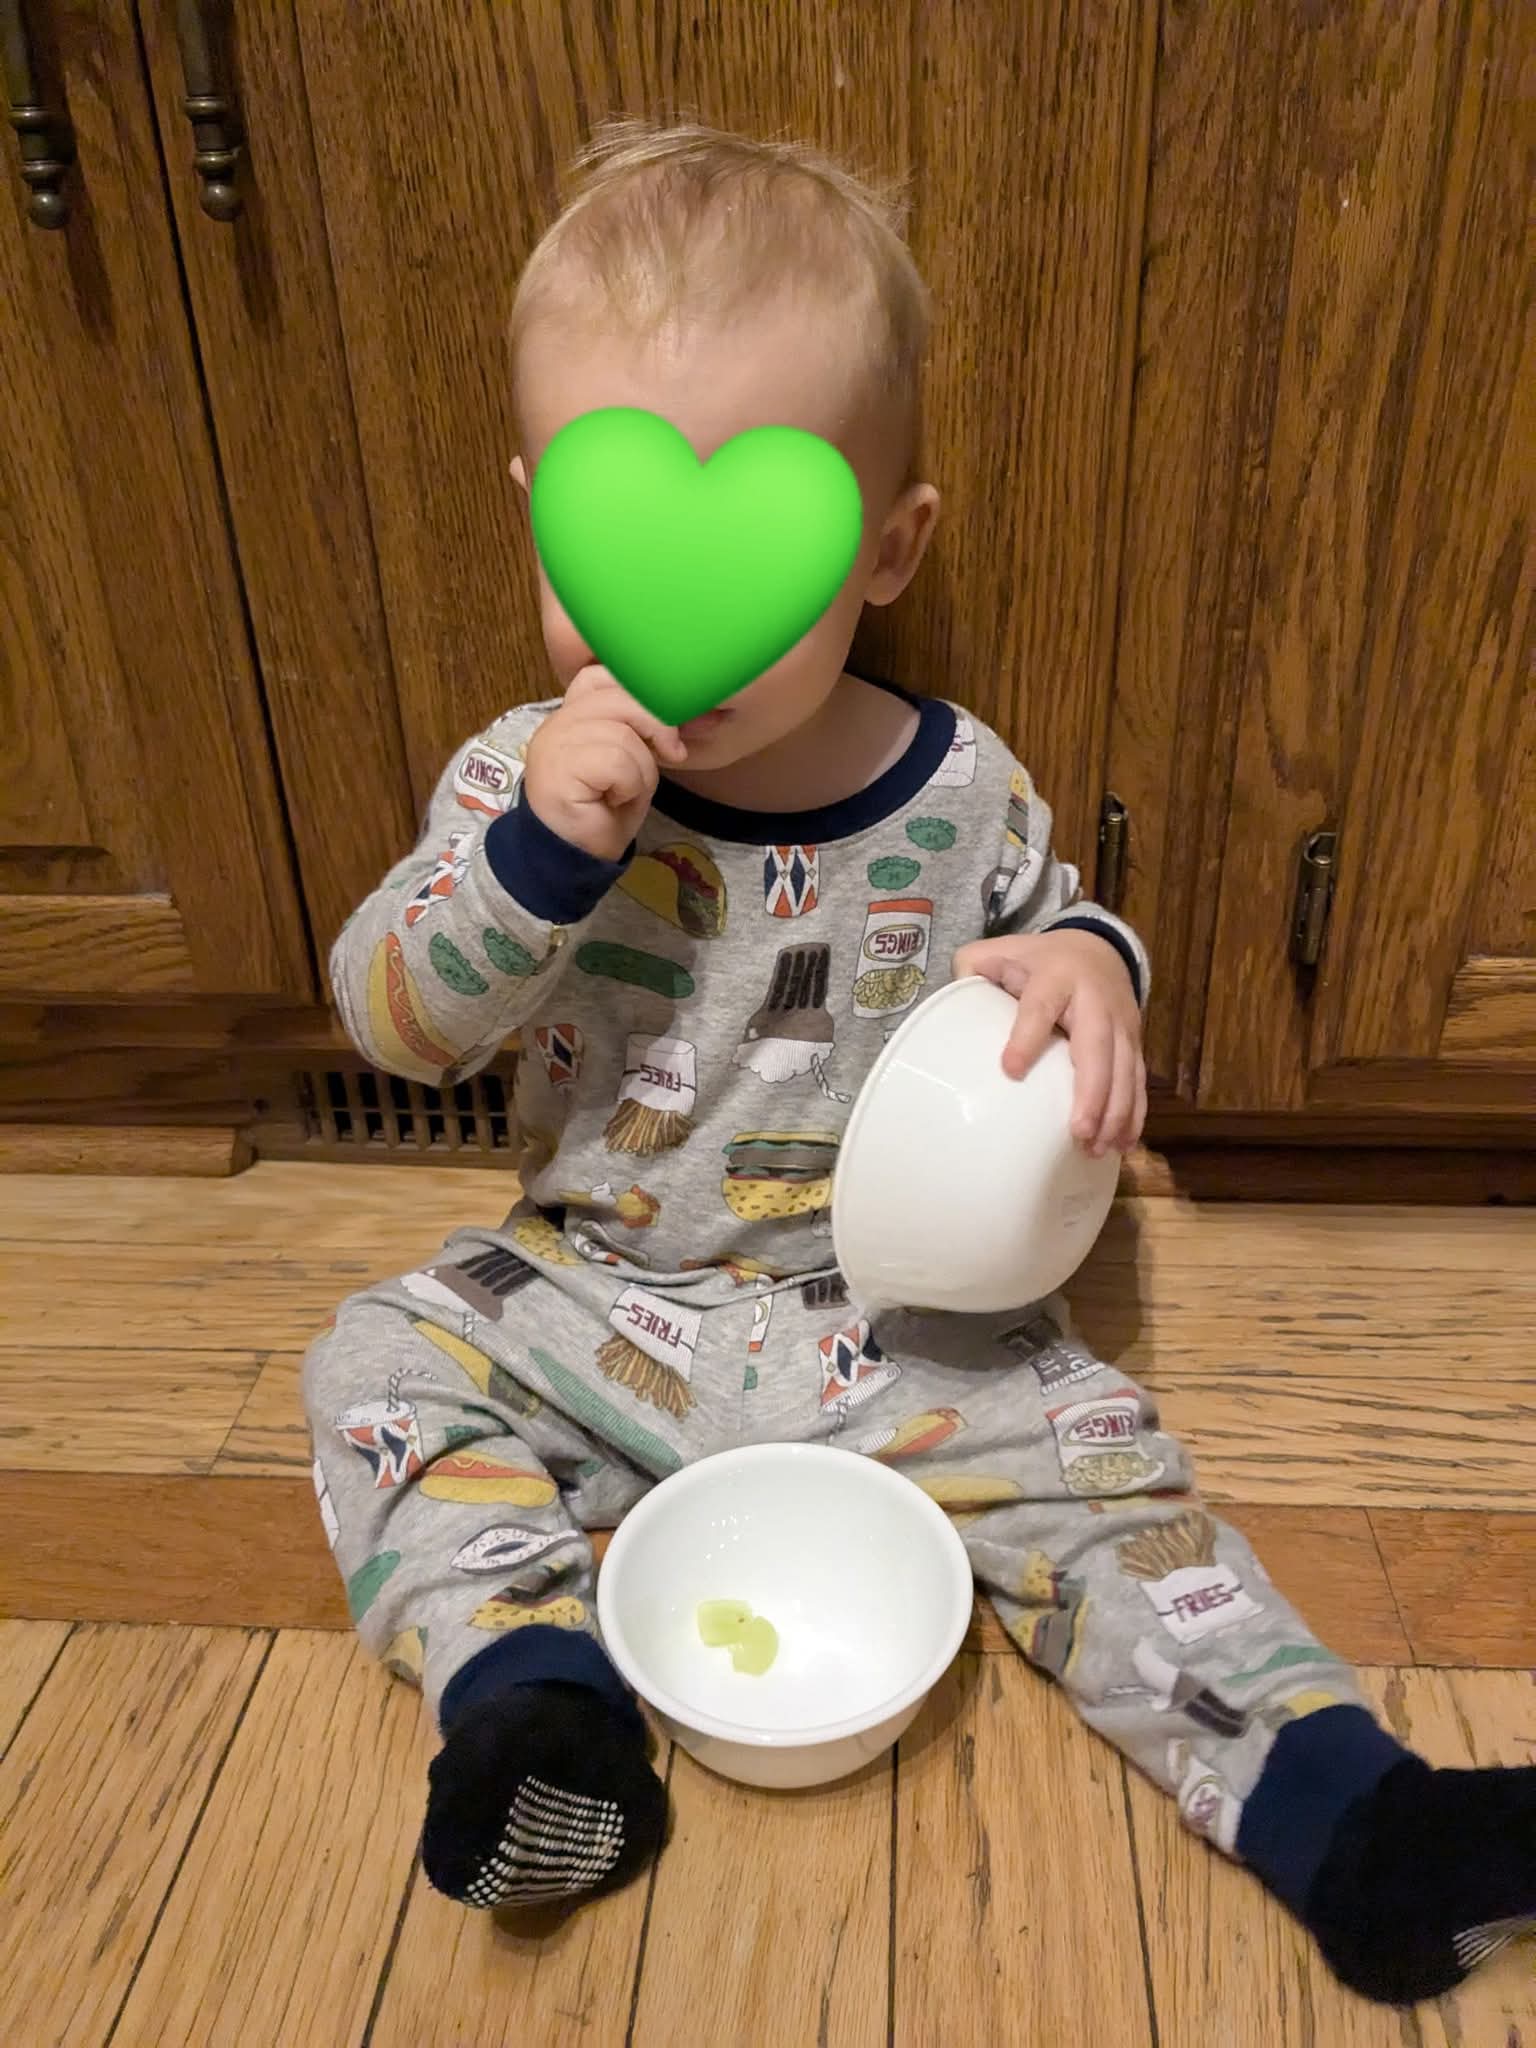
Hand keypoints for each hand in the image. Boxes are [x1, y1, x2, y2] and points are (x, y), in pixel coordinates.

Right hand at [523, 666, 687, 861]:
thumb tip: (704, 713)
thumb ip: (648, 729)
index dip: (640, 695)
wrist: (577, 858)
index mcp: (570, 714)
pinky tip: (612, 801)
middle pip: (619, 697)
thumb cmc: (605, 811)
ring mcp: (553, 744)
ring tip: (623, 792)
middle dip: (656, 727)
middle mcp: (556, 722)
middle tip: (670, 755)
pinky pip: (616, 761)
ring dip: (640, 770)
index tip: (665, 731)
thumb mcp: (633, 759)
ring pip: (623, 734)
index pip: (601, 676)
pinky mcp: (558, 769)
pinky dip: (629, 786)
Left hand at [951, 929, 1145, 1154]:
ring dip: (1115, 1111)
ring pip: (1124, 1068)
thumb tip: (946, 1006)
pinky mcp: (1134, 1041)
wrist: (1097, 949)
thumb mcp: (1002, 951)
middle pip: (1097, 1047)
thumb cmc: (1038, 960)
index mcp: (1054, 978)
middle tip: (1078, 1131)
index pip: (1040, 1007)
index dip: (1027, 1037)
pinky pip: (1138, 1079)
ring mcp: (1120, 1022)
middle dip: (1092, 1091)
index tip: (1011, 1069)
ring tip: (1097, 1148)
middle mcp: (1093, 1001)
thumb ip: (972, 969)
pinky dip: (1134, 1112)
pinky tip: (1122, 1142)